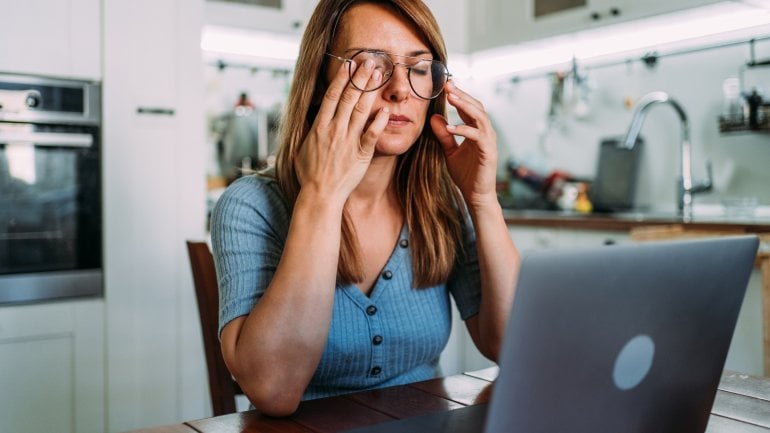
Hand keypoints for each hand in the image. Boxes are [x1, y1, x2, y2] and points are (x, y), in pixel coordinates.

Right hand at [296, 58, 389, 204]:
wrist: (320, 195)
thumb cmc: (309, 174)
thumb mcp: (302, 147)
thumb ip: (308, 129)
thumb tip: (309, 114)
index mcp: (319, 126)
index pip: (331, 96)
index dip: (341, 79)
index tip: (348, 65)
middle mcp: (334, 130)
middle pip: (348, 97)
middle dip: (359, 77)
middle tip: (369, 61)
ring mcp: (348, 141)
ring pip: (361, 110)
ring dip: (370, 91)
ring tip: (378, 75)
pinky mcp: (360, 154)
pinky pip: (371, 134)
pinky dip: (378, 121)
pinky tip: (386, 109)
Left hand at [430, 81, 497, 208]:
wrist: (476, 195)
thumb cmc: (466, 174)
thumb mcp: (450, 151)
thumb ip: (443, 135)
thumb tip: (434, 118)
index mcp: (477, 130)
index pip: (469, 107)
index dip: (459, 95)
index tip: (445, 85)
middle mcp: (485, 132)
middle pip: (476, 106)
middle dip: (462, 95)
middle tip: (447, 85)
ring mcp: (489, 141)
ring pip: (480, 117)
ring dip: (465, 106)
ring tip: (450, 98)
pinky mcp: (489, 152)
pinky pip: (477, 136)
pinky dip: (464, 130)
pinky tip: (450, 127)